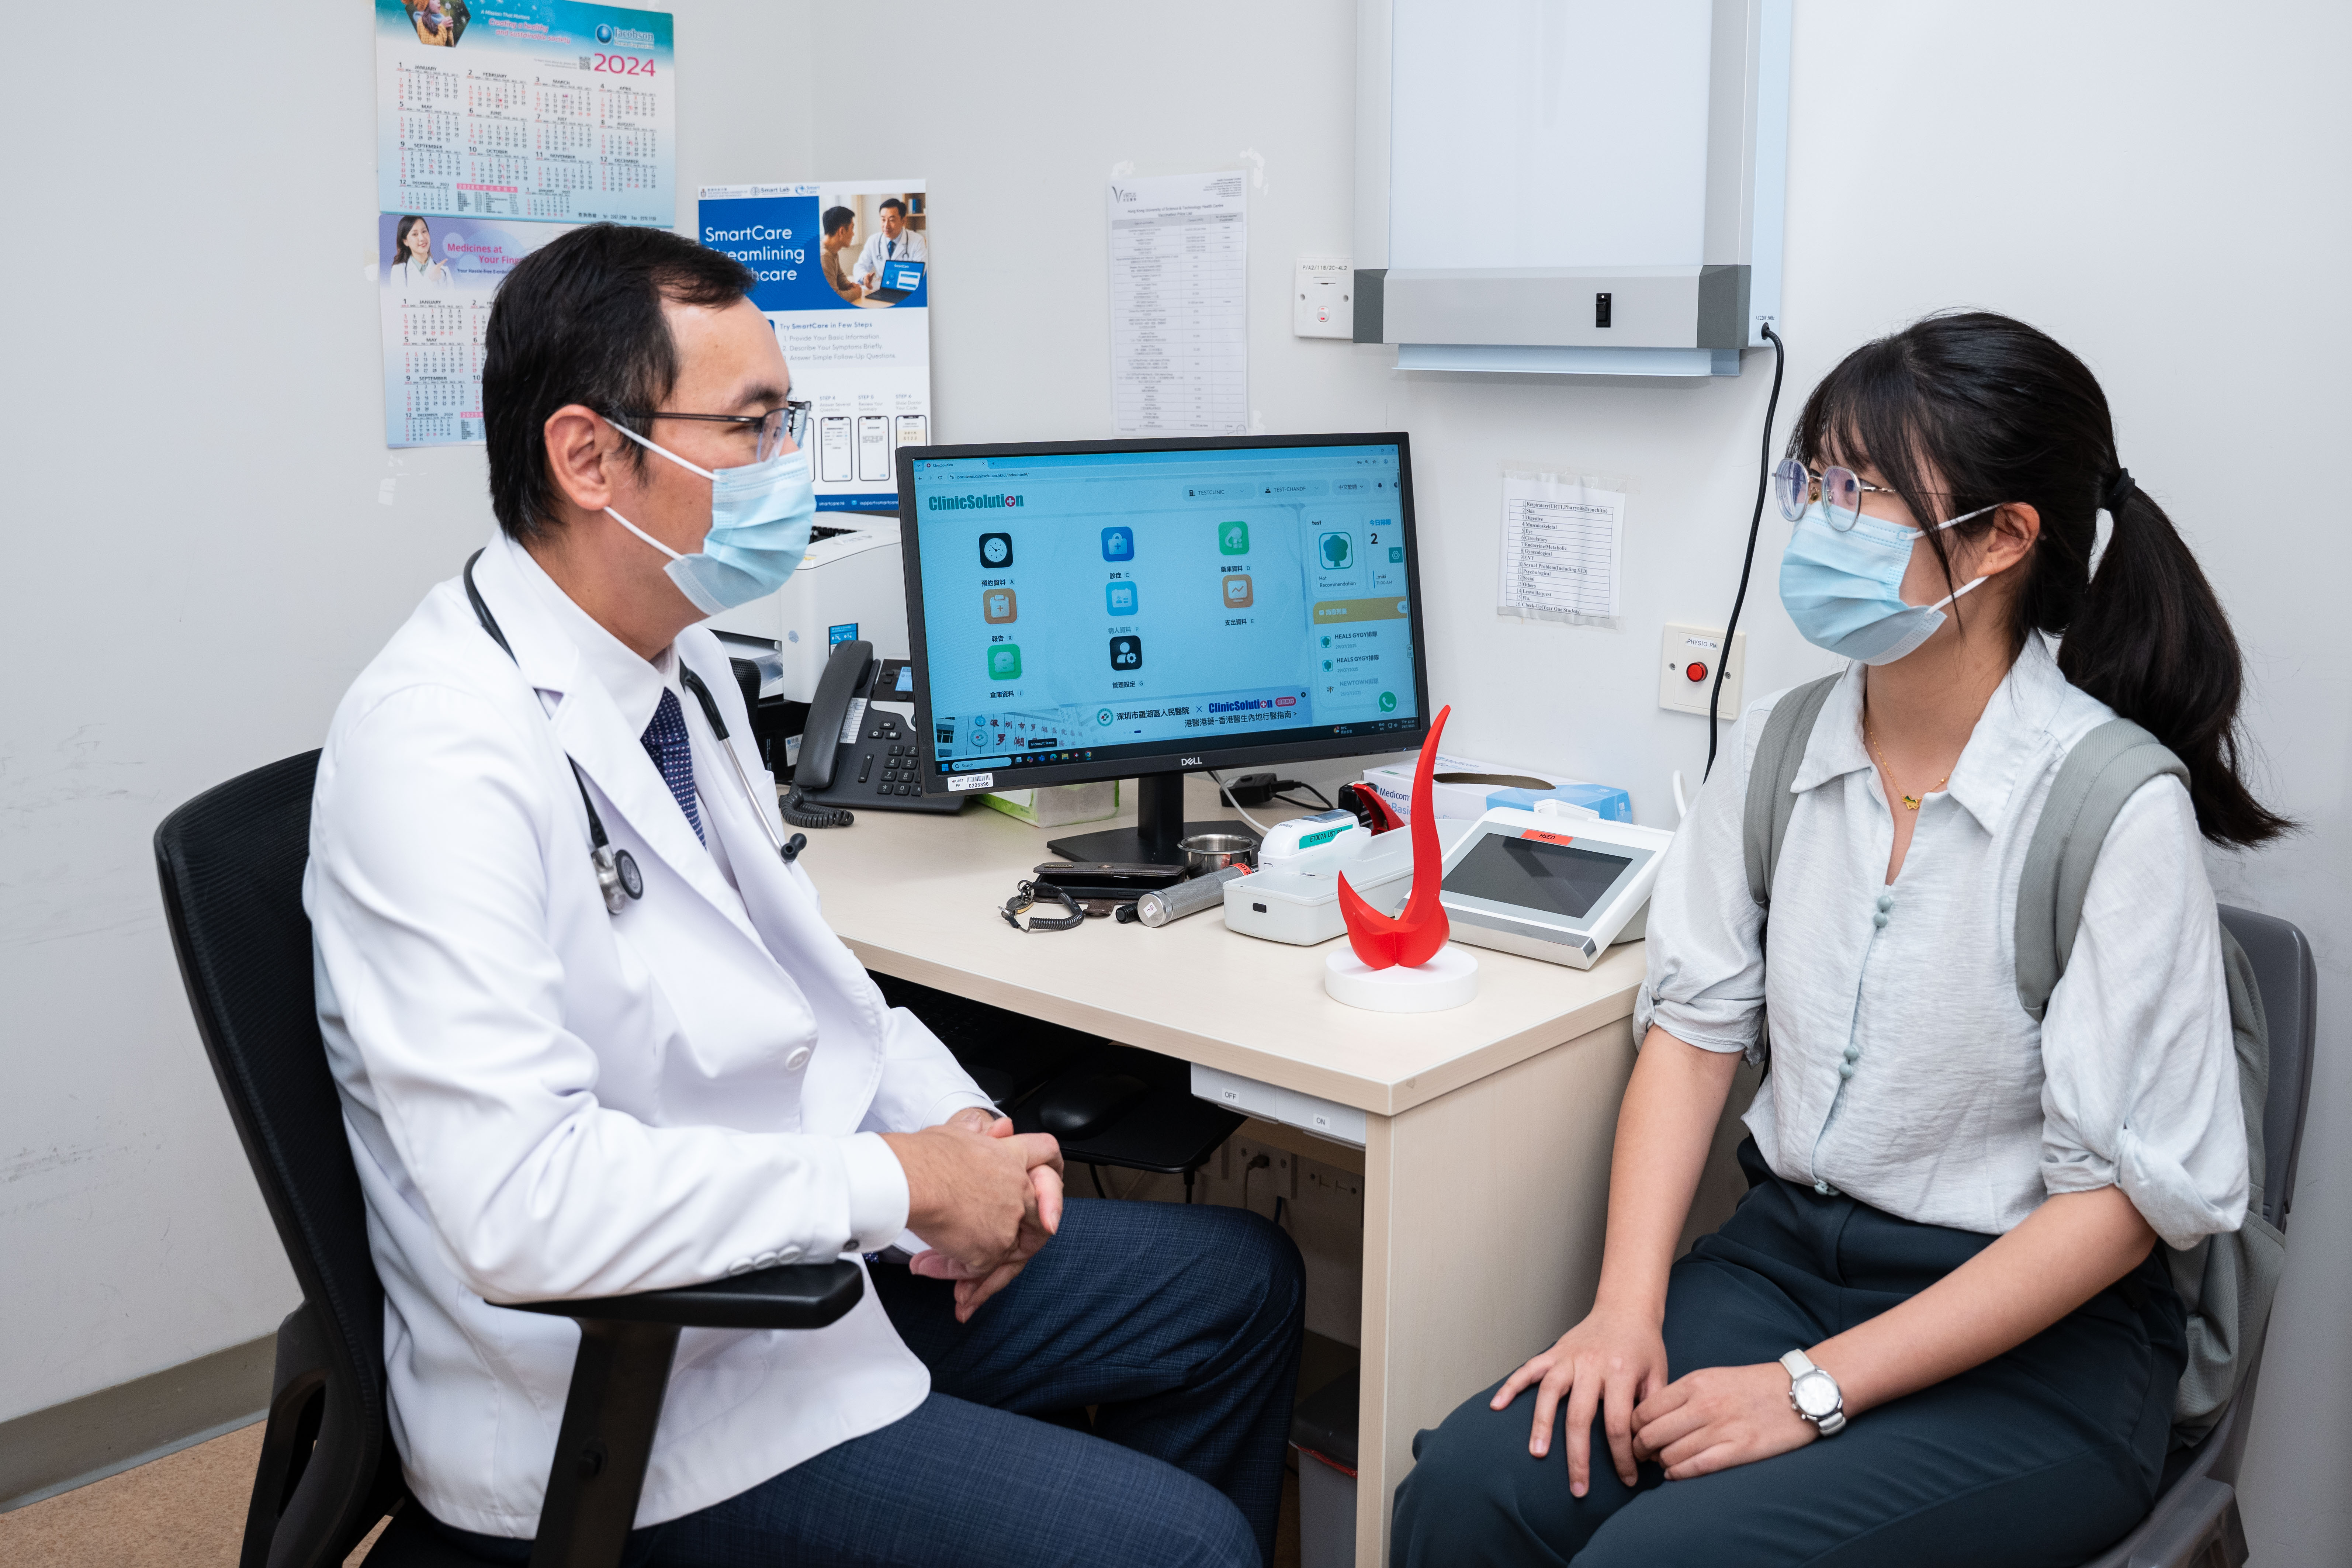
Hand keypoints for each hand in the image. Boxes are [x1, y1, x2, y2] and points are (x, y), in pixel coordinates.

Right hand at [886, 1113, 1062, 1321]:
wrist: (910, 1180)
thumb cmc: (923, 1155)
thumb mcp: (955, 1133)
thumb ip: (973, 1132)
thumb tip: (980, 1124)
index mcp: (1011, 1155)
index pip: (1046, 1153)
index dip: (1046, 1165)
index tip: (1041, 1182)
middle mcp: (1019, 1190)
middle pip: (1038, 1215)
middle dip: (1014, 1232)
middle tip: (981, 1242)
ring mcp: (1008, 1223)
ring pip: (1005, 1248)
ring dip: (971, 1257)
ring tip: (934, 1262)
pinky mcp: (991, 1251)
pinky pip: (981, 1269)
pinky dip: (954, 1270)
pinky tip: (927, 1264)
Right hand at [1489, 1304, 1668, 1496]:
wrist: (1626, 1308)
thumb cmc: (1644, 1346)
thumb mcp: (1659, 1375)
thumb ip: (1651, 1409)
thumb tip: (1648, 1450)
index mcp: (1620, 1372)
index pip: (1617, 1423)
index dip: (1622, 1456)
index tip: (1628, 1479)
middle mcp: (1591, 1365)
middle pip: (1579, 1416)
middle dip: (1578, 1456)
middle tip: (1578, 1488)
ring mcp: (1568, 1357)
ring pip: (1549, 1393)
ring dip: (1541, 1424)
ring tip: (1537, 1453)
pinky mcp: (1554, 1351)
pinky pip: (1528, 1369)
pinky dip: (1510, 1386)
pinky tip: (1497, 1406)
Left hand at [1632, 1362, 1814, 1479]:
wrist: (1798, 1392)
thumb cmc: (1752, 1385)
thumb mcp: (1712, 1377)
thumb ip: (1682, 1395)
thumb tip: (1651, 1417)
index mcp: (1694, 1383)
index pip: (1644, 1410)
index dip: (1631, 1427)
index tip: (1633, 1434)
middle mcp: (1703, 1405)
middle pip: (1650, 1434)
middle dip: (1638, 1449)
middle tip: (1640, 1455)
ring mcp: (1721, 1429)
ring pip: (1670, 1454)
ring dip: (1660, 1463)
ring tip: (1661, 1463)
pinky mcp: (1739, 1450)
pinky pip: (1696, 1467)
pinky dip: (1678, 1474)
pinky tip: (1675, 1473)